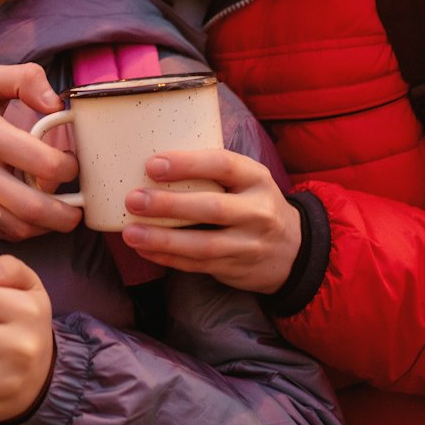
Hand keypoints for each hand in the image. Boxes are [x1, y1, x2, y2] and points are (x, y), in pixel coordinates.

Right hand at [0, 68, 79, 241]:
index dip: (69, 169)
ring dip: (45, 227)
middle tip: (77, 208)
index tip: (71, 165)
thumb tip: (57, 103)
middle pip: (35, 208)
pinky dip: (19, 231)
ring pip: (18, 228)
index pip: (45, 165)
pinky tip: (27, 216)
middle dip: (67, 214)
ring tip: (56, 213)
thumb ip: (28, 79)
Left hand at [119, 150, 302, 293]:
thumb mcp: (247, 179)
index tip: (152, 164)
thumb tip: (153, 156)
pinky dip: (168, 258)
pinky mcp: (236, 269)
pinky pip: (198, 265)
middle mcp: (257, 212)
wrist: (293, 251)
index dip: (188, 164)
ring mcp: (249, 245)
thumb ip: (212, 169)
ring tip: (130, 233)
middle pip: (212, 208)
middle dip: (170, 205)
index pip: (224, 165)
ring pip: (203, 245)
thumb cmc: (254, 204)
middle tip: (134, 200)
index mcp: (257, 178)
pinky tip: (144, 250)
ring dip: (163, 240)